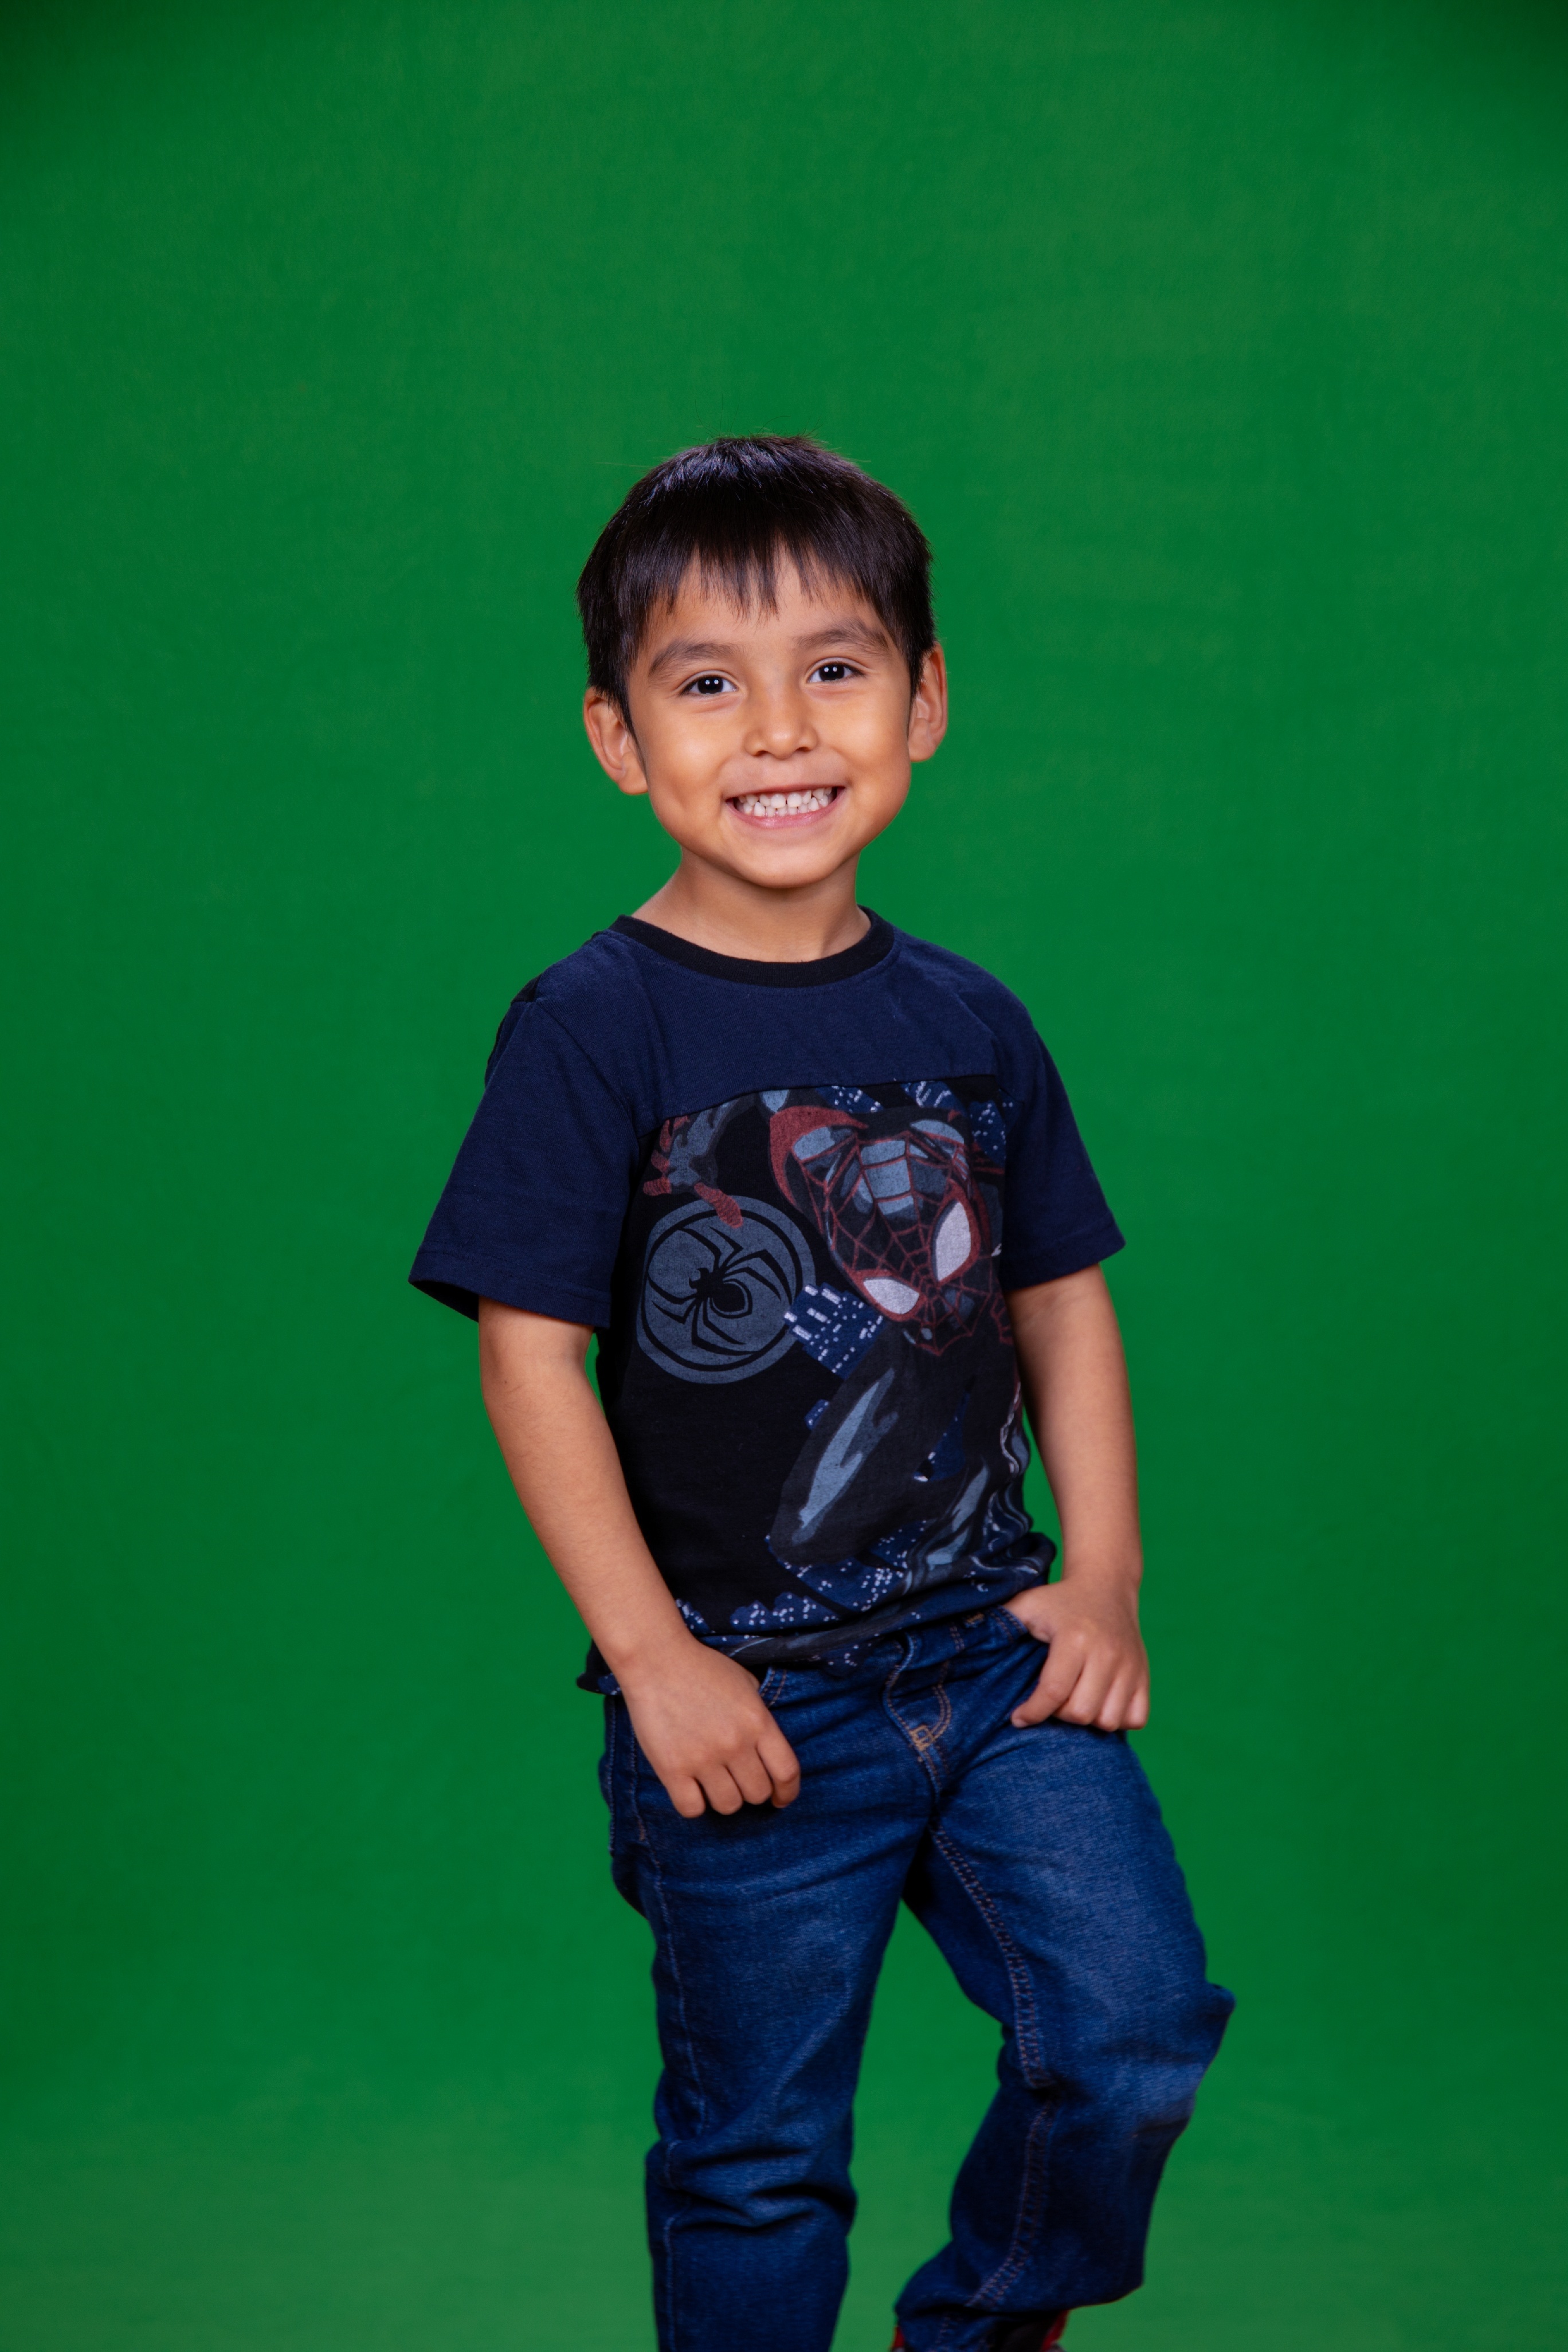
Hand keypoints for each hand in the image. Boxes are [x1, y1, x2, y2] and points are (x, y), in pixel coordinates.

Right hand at [617, 1634, 801, 1818]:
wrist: (656, 1659)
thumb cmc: (702, 1669)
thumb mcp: (746, 1684)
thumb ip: (760, 1719)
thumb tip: (766, 1752)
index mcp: (758, 1722)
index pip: (786, 1772)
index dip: (787, 1792)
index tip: (780, 1798)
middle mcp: (735, 1744)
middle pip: (757, 1794)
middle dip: (751, 1790)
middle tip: (737, 1779)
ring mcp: (703, 1758)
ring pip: (728, 1805)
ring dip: (724, 1798)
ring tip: (713, 1781)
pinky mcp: (672, 1769)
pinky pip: (692, 1809)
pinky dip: (694, 1803)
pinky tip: (690, 1787)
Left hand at [1002, 1571, 1148, 1732]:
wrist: (1105, 1586)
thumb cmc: (1058, 1600)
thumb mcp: (1026, 1604)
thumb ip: (998, 1622)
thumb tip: (962, 1639)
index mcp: (1074, 1639)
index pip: (1053, 1692)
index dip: (1032, 1713)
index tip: (1018, 1717)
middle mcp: (1107, 1654)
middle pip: (1082, 1713)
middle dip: (1060, 1716)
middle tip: (1050, 1704)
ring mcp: (1130, 1666)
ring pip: (1110, 1720)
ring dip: (1088, 1720)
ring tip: (1074, 1702)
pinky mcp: (1144, 1675)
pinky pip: (1136, 1718)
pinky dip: (1119, 1719)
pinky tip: (1100, 1703)